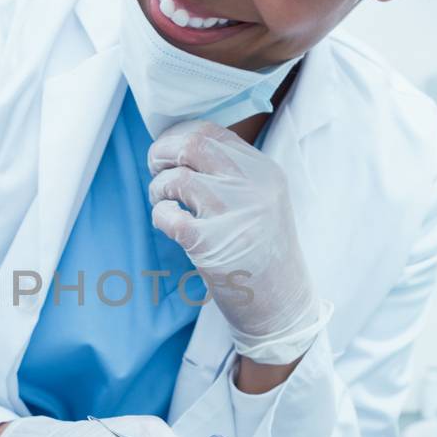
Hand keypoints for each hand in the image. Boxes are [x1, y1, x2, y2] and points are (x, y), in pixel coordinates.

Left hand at [147, 119, 330, 364]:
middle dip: (160, 152)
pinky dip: (159, 216)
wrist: (281, 305)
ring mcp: (233, 215)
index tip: (167, 153)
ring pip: (176, 178)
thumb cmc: (262, 251)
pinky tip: (169, 224)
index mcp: (264, 171)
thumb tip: (178, 146)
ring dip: (158, 188)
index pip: (211, 131)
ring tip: (163, 202)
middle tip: (156, 171)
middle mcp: (252, 187)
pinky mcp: (211, 244)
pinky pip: (168, 215)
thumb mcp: (262, 199)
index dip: (177, 136)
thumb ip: (231, 172)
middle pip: (191, 144)